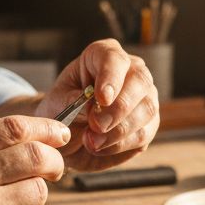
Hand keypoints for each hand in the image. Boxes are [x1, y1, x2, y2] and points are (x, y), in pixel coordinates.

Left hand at [41, 39, 159, 170]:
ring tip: (90, 142)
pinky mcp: (149, 124)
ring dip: (118, 131)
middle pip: (140, 81)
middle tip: (96, 126)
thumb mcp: (56, 103)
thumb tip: (93, 107)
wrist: (67, 136)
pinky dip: (120, 145)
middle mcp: (131, 71)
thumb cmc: (61, 110)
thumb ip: (72, 101)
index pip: (114, 58)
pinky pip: (144, 134)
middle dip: (118, 108)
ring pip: (147, 110)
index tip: (101, 98)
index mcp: (103, 56)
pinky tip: (100, 147)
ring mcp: (145, 97)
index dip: (110, 77)